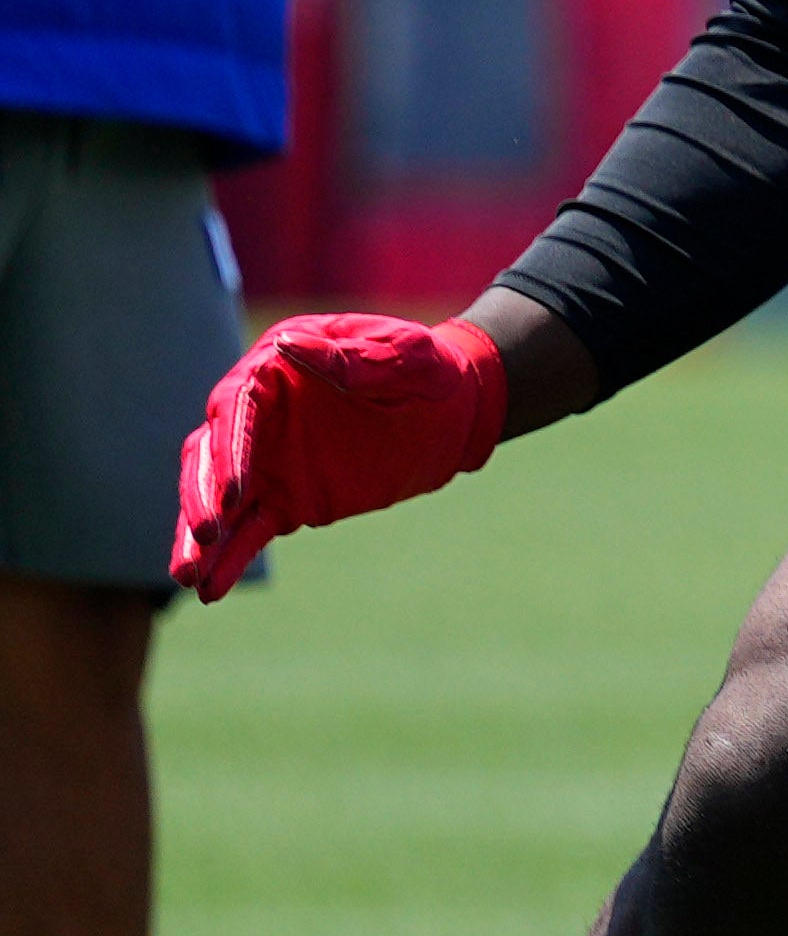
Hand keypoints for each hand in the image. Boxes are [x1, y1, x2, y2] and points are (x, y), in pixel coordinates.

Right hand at [171, 315, 509, 600]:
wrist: (454, 408)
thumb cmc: (426, 367)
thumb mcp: (402, 354)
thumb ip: (350, 357)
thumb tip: (288, 346)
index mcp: (275, 369)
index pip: (235, 408)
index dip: (230, 448)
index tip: (233, 491)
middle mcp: (258, 416)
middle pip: (209, 456)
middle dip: (202, 496)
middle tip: (207, 533)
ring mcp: (267, 461)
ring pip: (218, 500)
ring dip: (198, 537)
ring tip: (184, 576)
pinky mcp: (287, 498)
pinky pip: (251, 530)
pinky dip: (230, 558)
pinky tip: (208, 590)